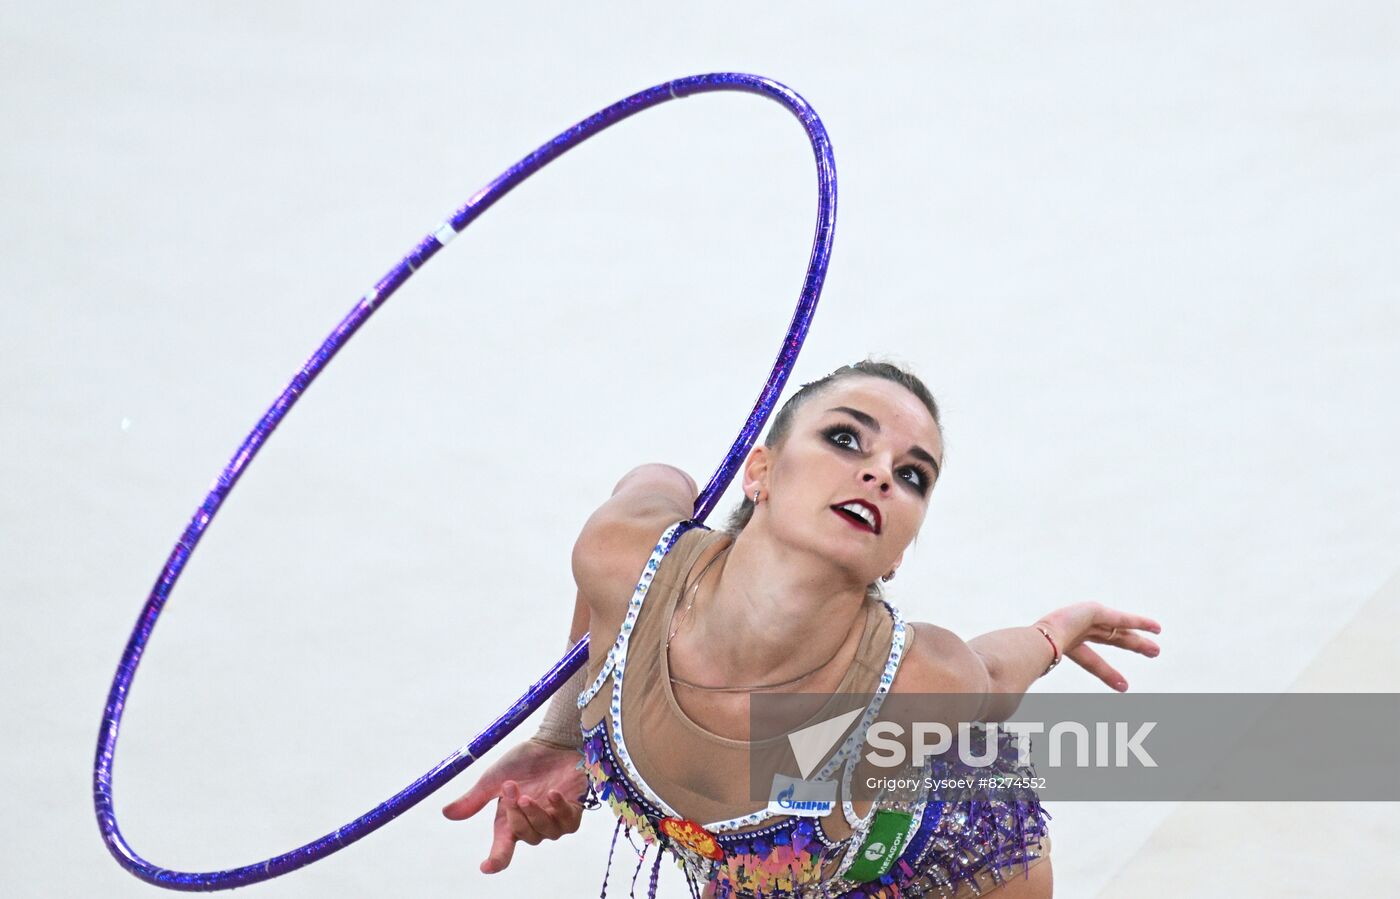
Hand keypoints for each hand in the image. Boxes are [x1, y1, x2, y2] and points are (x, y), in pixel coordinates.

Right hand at [441, 737, 586, 873]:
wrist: (551, 742)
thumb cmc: (522, 762)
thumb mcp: (494, 779)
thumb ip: (474, 799)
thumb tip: (446, 813)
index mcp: (509, 822)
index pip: (502, 850)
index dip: (496, 860)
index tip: (486, 866)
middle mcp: (532, 825)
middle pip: (524, 835)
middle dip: (516, 815)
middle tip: (512, 790)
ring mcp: (554, 820)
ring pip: (546, 833)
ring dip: (536, 814)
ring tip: (528, 794)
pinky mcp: (573, 811)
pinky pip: (568, 823)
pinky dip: (559, 810)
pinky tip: (553, 794)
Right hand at [1035, 602, 1160, 691]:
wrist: (1033, 645)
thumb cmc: (1030, 663)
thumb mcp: (1035, 676)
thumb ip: (1029, 686)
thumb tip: (1009, 707)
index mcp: (1062, 645)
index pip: (1091, 660)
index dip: (1108, 674)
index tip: (1124, 687)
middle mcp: (1075, 630)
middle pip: (1111, 639)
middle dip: (1132, 645)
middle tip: (1152, 653)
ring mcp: (1083, 619)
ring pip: (1119, 630)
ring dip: (1139, 637)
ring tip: (1158, 644)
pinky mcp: (1093, 610)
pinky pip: (1120, 619)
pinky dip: (1139, 622)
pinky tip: (1156, 628)